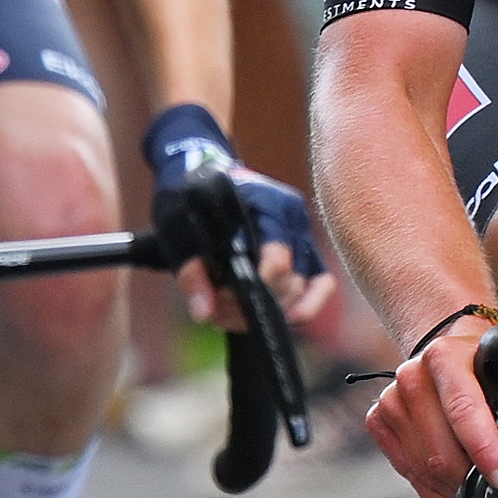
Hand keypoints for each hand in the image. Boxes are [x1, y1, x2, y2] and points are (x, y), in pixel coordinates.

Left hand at [141, 104, 338, 334]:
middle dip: (251, 304)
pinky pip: (319, 281)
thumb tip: (204, 314)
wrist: (202, 180)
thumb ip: (192, 274)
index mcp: (269, 204)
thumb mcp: (178, 232)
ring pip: (300, 287)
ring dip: (266, 309)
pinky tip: (288, 318)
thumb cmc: (192, 200)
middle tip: (214, 312)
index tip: (223, 301)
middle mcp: (294, 219)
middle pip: (289, 280)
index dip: (254, 289)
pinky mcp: (304, 251)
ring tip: (226, 315)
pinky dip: (306, 303)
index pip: (277, 259)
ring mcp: (303, 235)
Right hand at [361, 317, 497, 497]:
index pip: (463, 410)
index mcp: (446, 356)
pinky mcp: (379, 420)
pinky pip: (407, 471)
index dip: (484, 450)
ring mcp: (392, 400)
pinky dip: (434, 486)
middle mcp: (412, 376)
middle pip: (439, 450)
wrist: (453, 351)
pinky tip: (455, 479)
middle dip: (475, 476)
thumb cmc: (493, 365)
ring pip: (423, 466)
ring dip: (457, 484)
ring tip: (481, 474)